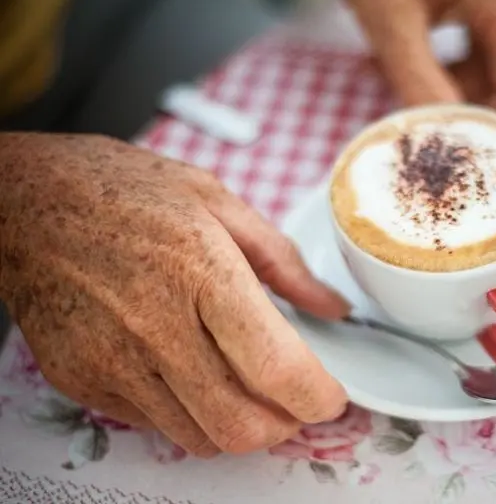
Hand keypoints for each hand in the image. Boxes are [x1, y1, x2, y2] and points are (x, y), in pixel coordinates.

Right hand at [0, 133, 349, 455]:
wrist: (23, 201)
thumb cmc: (120, 190)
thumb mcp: (217, 201)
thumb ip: (283, 261)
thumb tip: (330, 306)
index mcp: (201, 273)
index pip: (275, 367)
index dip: (318, 396)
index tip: (332, 396)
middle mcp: (156, 327)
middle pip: (241, 424)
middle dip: (286, 426)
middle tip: (298, 404)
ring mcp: (113, 362)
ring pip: (200, 438)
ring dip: (241, 427)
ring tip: (251, 392)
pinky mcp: (83, 381)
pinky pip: (154, 425)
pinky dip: (191, 415)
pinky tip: (196, 376)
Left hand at [323, 0, 495, 119]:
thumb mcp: (388, 21)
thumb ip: (417, 79)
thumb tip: (442, 135)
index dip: (494, 130)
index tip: (452, 150)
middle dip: (470, 113)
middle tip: (424, 124)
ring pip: (495, 78)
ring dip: (453, 95)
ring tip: (401, 87)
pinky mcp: (485, 7)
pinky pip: (479, 59)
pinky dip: (447, 75)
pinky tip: (407, 68)